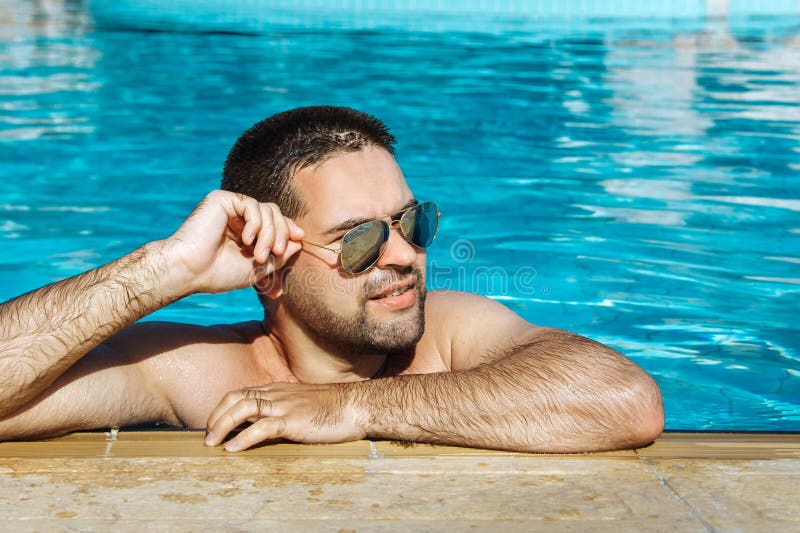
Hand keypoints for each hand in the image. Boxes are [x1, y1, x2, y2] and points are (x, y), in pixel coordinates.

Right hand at [162, 190, 303, 294]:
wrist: (190, 270)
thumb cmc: (219, 273)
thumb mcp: (258, 267)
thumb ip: (279, 254)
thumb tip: (298, 240)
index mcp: (246, 232)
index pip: (275, 223)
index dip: (288, 229)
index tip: (299, 239)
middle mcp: (239, 218)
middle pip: (275, 214)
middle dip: (281, 234)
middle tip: (275, 254)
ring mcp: (230, 208)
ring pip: (267, 210)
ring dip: (269, 234)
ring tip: (259, 254)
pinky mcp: (222, 200)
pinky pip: (252, 205)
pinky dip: (256, 223)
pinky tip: (247, 239)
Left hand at [204, 382, 366, 451]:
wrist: (357, 406)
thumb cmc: (335, 407)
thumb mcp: (305, 403)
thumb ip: (287, 407)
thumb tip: (271, 422)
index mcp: (279, 389)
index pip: (242, 392)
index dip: (223, 407)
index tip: (214, 423)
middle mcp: (278, 394)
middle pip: (236, 398)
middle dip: (216, 416)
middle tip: (206, 436)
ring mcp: (285, 406)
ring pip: (243, 409)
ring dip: (222, 425)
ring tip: (211, 443)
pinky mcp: (293, 421)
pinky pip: (262, 427)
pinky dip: (243, 438)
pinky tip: (232, 449)